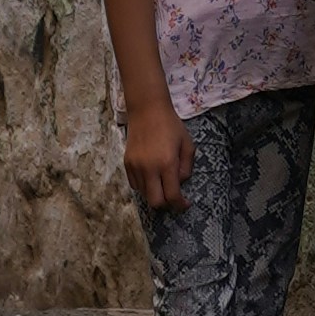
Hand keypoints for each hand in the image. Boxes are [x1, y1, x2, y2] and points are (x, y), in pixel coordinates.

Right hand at [123, 95, 194, 210]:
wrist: (147, 110)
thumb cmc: (171, 126)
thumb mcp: (187, 144)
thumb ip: (187, 168)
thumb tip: (180, 183)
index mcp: (167, 164)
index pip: (172, 196)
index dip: (180, 205)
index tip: (185, 204)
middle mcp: (149, 168)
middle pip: (155, 202)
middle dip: (166, 204)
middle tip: (173, 197)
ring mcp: (135, 167)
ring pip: (144, 194)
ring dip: (155, 193)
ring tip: (162, 181)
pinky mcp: (127, 163)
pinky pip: (135, 185)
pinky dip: (145, 186)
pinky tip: (152, 176)